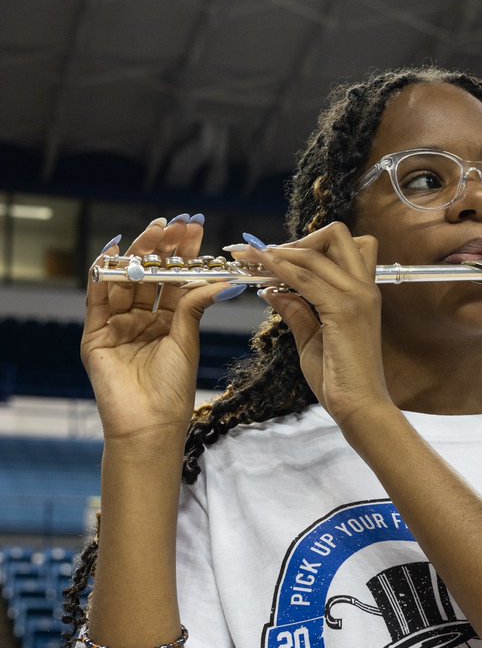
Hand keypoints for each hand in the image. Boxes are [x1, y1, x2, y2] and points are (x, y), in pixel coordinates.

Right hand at [82, 217, 231, 442]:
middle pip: (150, 276)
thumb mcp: (187, 341)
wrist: (149, 423)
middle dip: (162, 248)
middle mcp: (142, 321)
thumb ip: (193, 306)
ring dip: (138, 254)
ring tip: (154, 231)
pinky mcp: (96, 335)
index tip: (195, 228)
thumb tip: (219, 278)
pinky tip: (114, 251)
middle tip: (174, 223)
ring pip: (126, 282)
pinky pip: (97, 298)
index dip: (184, 254)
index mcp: (168, 324)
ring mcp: (118, 326)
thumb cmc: (173, 389)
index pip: (174, 280)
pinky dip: (102, 274)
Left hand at [240, 223, 391, 427]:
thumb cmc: (340, 379)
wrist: (360, 407)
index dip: (306, 245)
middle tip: (266, 255)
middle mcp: (364, 287)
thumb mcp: (312, 338)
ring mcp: (357, 296)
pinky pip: (305, 280)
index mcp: (362, 291)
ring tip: (249, 260)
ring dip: (278, 253)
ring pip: (314, 254)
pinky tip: (260, 277)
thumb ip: (298, 311)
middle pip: (336, 234)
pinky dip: (279, 271)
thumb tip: (273, 290)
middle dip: (298, 240)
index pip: (339, 247)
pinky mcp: (344, 310)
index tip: (272, 254)